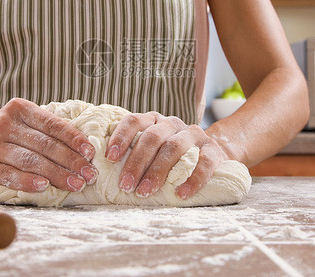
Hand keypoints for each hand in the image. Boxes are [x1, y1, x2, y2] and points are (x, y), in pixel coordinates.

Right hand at [0, 98, 97, 192]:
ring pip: (29, 161)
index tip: (91, 153)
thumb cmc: (9, 132)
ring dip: (56, 174)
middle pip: (44, 145)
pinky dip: (27, 182)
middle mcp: (3, 124)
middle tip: (89, 175)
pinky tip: (44, 187)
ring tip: (75, 184)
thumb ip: (49, 129)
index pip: (52, 124)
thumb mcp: (25, 121)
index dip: (74, 138)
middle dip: (71, 161)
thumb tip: (85, 148)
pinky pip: (7, 176)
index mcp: (19, 108)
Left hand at [105, 112, 225, 198]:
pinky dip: (192, 179)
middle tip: (125, 185)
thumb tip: (101, 168)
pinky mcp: (212, 150)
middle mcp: (172, 123)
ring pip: (173, 148)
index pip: (134, 121)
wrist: (212, 154)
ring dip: (157, 172)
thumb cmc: (170, 155)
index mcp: (154, 120)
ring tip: (145, 192)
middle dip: (136, 162)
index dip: (120, 137)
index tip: (109, 157)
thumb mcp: (152, 148)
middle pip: (151, 137)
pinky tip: (180, 194)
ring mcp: (193, 135)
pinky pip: (203, 163)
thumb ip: (133, 152)